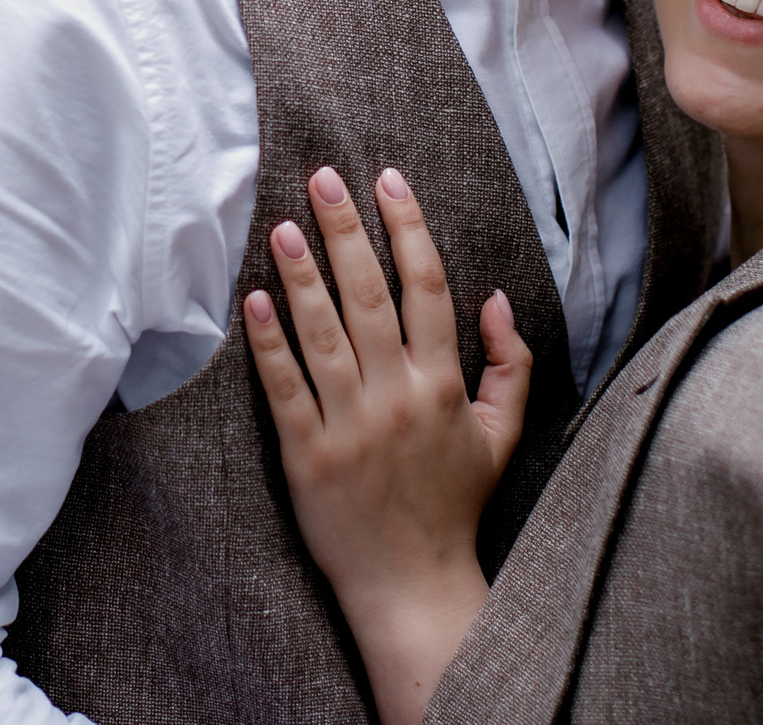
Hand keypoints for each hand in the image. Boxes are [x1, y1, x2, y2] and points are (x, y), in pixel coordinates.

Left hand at [245, 165, 531, 724]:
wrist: (414, 585)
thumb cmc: (454, 506)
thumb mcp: (501, 435)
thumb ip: (509, 365)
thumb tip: (497, 298)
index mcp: (444, 384)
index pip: (427, 288)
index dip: (408, 228)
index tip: (387, 181)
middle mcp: (398, 396)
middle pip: (369, 295)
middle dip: (346, 229)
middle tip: (323, 176)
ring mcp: (351, 426)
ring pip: (323, 334)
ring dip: (302, 275)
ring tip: (283, 225)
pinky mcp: (308, 456)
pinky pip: (286, 389)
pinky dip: (269, 344)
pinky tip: (253, 301)